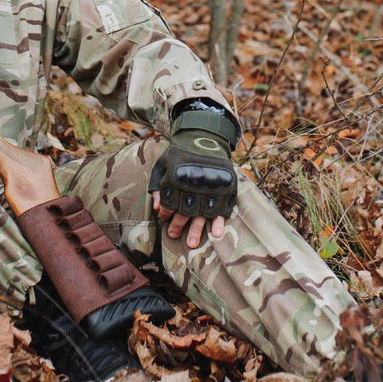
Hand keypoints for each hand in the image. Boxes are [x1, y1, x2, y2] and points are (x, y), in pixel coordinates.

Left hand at [148, 106, 238, 248]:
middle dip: (177, 226)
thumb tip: (157, 209)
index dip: (165, 213)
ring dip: (196, 229)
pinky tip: (215, 233)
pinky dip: (219, 220)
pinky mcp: (225, 186)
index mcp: (176, 177)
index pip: (168, 203)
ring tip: (192, 244)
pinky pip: (222, 206)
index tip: (164, 218)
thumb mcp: (162, 165)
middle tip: (173, 236)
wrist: (204, 136)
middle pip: (184, 212)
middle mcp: (193, 183)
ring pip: (202, 213)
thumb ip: (157, 187)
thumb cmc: (180, 154)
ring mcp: (211, 185)